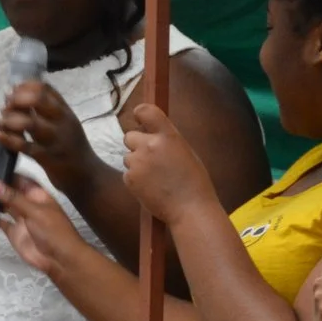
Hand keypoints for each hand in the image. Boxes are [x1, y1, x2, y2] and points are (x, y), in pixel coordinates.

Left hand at [0, 77, 97, 194]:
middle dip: (15, 100)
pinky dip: (7, 138)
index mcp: (66, 112)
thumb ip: (48, 114)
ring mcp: (56, 140)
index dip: (24, 86)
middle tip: (4, 106)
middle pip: (37, 100)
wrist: (88, 177)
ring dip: (8, 119)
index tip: (11, 91)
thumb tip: (22, 99)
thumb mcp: (65, 126)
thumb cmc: (73, 150)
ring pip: (29, 122)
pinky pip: (24, 145)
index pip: (45, 89)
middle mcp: (63, 122)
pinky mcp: (48, 158)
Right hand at [0, 178, 89, 276]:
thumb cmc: (53, 231)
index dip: (7, 174)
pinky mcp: (14, 232)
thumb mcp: (35, 211)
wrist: (59, 259)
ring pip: (4, 206)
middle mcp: (28, 205)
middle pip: (10, 192)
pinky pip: (1, 222)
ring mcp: (21, 219)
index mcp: (38, 195)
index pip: (21, 180)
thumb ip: (14, 198)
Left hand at [119, 103, 216, 222]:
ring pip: (128, 157)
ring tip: (155, 177)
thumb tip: (152, 135)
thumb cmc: (194, 182)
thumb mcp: (185, 152)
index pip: (145, 111)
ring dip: (137, 164)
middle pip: (129, 136)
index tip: (139, 118)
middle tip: (150, 158)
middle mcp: (150, 145)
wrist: (190, 209)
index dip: (139, 113)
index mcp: (168, 135)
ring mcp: (138, 163)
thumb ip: (167, 140)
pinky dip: (135, 180)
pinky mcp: (130, 179)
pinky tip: (151, 187)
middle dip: (137, 145)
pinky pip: (127, 174)